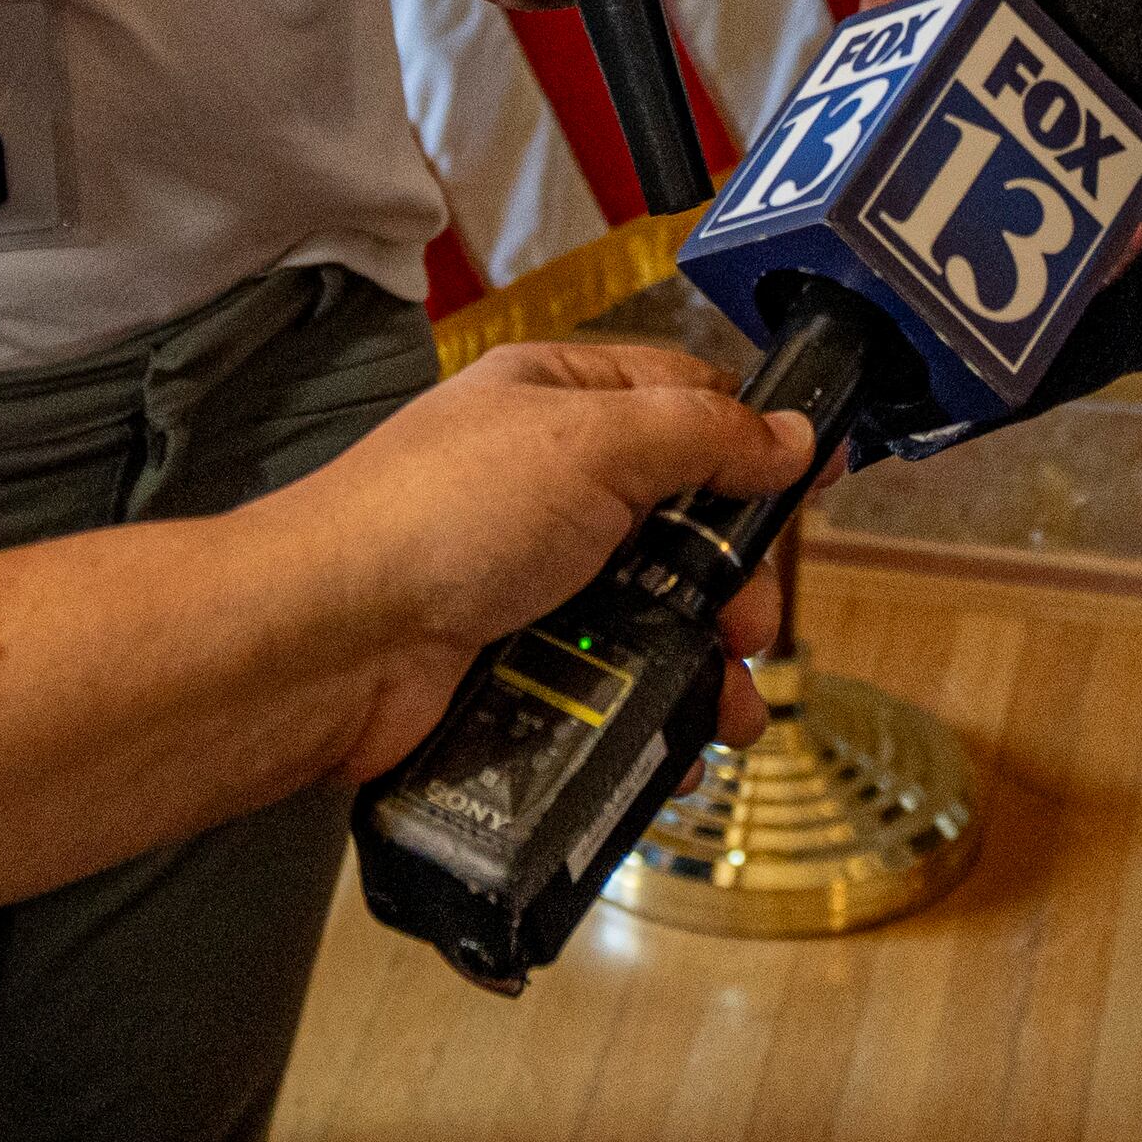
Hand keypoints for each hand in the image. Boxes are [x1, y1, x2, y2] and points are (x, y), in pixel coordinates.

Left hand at [258, 339, 826, 785]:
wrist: (326, 646)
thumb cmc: (438, 518)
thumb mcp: (594, 444)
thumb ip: (704, 436)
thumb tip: (792, 435)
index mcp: (558, 400)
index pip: (686, 401)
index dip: (756, 442)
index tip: (816, 485)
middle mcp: (545, 485)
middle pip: (680, 522)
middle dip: (733, 578)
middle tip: (752, 623)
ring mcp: (526, 581)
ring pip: (651, 614)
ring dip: (706, 663)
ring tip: (732, 711)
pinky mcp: (512, 665)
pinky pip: (606, 684)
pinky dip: (651, 713)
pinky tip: (680, 741)